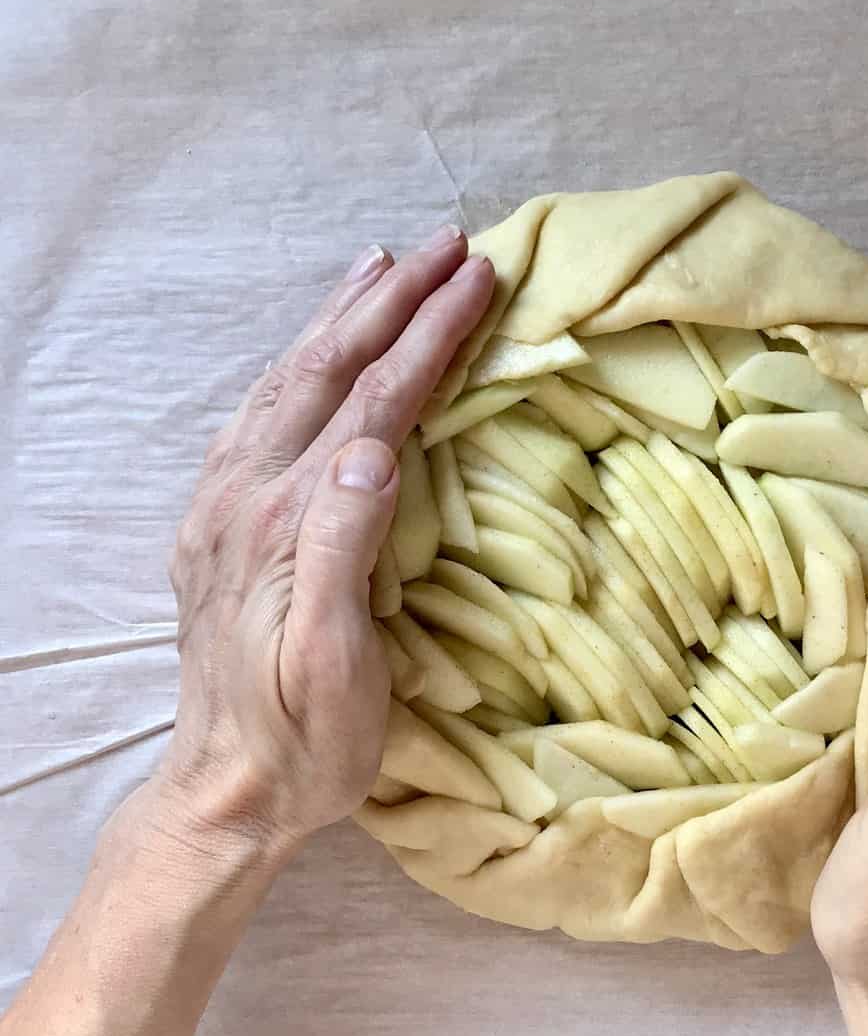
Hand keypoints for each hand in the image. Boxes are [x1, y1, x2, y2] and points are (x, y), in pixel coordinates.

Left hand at [155, 230, 493, 854]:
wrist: (226, 791)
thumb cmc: (305, 741)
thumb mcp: (338, 664)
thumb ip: (343, 546)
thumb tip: (375, 447)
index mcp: (286, 524)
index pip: (373, 403)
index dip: (428, 336)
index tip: (479, 279)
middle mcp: (246, 496)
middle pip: (327, 371)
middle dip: (392, 300)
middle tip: (449, 245)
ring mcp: (224, 504)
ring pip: (288, 381)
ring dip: (340, 315)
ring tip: (384, 265)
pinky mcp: (219, 521)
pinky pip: (260, 415)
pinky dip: (298, 362)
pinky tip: (315, 346)